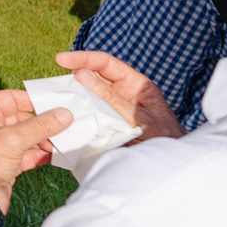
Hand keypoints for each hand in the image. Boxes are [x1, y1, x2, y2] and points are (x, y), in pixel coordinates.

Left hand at [0, 89, 74, 212]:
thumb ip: (40, 125)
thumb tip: (64, 114)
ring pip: (26, 137)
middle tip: (64, 123)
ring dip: (44, 139)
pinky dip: (40, 154)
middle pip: (20, 118)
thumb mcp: (13, 139)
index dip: (30, 100)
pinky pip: (27, 154)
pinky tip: (56, 154)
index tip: (52, 103)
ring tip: (63, 141)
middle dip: (42, 123)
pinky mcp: (7, 164)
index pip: (9, 98)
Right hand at [55, 50, 185, 143]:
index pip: (107, 64)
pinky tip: (67, 121)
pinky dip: (78, 118)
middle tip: (56, 84)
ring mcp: (114, 110)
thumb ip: (112, 98)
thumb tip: (82, 74)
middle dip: (74, 78)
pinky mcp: (106, 127)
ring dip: (75, 99)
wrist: (171, 168)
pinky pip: (90, 117)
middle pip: (95, 78)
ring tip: (58, 101)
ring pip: (89, 98)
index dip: (84, 58)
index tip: (62, 60)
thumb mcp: (139, 117)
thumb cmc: (164, 140)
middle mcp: (123, 94)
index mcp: (135, 85)